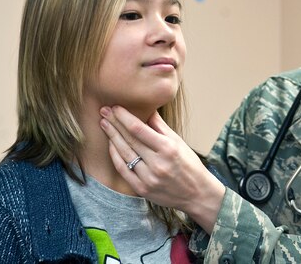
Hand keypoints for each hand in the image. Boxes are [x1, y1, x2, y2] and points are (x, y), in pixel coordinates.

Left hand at [99, 105, 224, 232]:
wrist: (197, 194)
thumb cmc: (189, 164)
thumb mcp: (179, 142)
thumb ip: (161, 127)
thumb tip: (147, 109)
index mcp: (168, 148)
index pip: (139, 129)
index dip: (124, 117)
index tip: (115, 106)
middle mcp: (157, 163)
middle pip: (129, 139)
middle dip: (114, 123)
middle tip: (103, 111)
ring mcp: (149, 178)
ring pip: (124, 153)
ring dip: (112, 137)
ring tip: (104, 124)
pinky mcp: (142, 189)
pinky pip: (123, 170)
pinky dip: (115, 156)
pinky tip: (111, 144)